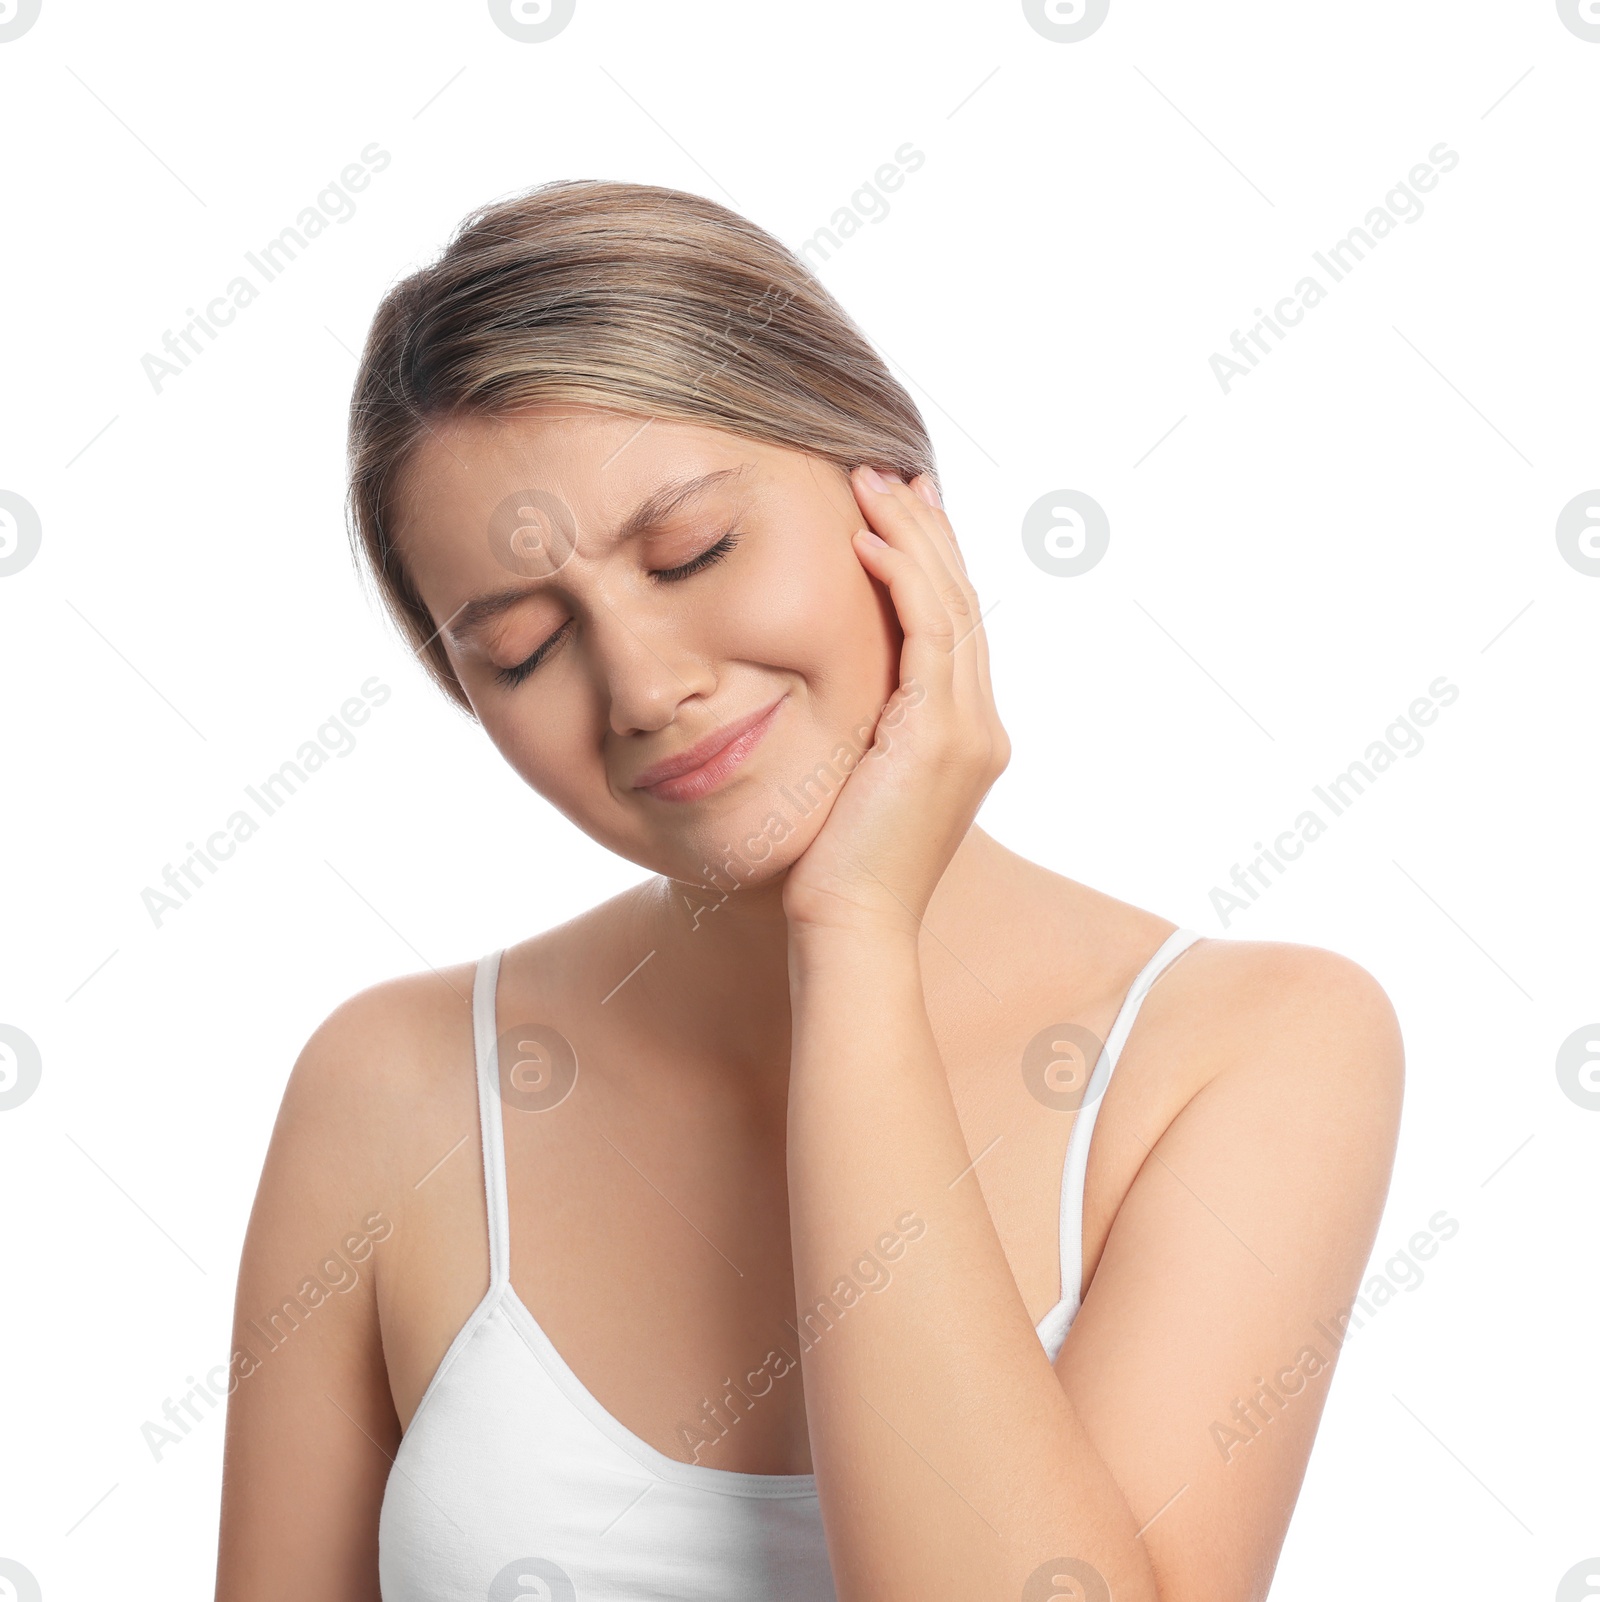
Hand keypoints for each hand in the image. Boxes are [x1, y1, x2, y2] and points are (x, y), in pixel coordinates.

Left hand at [780, 466, 1009, 938]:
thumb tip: (841, 699)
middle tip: (889, 475)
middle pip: (961, 602)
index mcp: (966, 737)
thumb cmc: (836, 867)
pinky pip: (927, 633)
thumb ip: (869, 734)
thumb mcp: (858, 785)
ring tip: (871, 484)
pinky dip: (902, 579)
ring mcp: (968, 731)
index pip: (953, 629)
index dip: (931, 563)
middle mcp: (980, 727)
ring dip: (911, 536)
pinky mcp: (939, 735)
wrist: (850, 925)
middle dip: (926, 531)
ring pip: (950, 605)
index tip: (898, 512)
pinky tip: (867, 540)